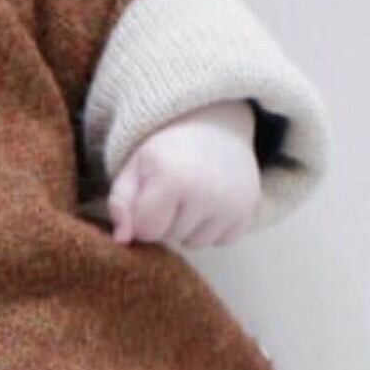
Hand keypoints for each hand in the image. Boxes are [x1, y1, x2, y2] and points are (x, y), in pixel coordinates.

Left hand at [108, 101, 259, 247]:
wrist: (213, 125)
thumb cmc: (165, 150)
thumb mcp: (133, 168)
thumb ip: (119, 204)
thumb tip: (121, 240)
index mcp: (172, 179)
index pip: (146, 231)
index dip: (141, 218)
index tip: (146, 196)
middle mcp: (208, 193)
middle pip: (170, 238)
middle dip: (164, 220)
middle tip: (171, 189)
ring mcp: (233, 203)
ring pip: (195, 243)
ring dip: (187, 227)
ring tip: (190, 194)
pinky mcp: (250, 210)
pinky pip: (221, 240)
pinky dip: (212, 228)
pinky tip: (209, 201)